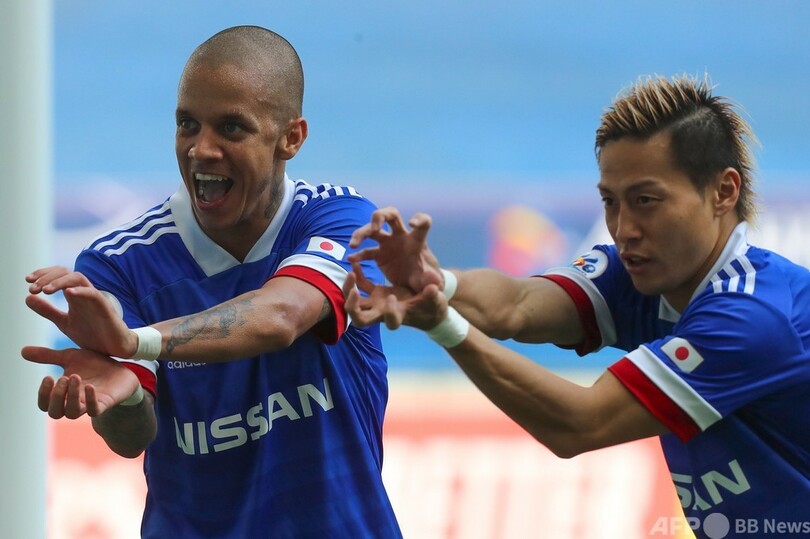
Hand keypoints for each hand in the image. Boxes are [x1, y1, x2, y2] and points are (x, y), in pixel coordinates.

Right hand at [21, 346, 141, 418]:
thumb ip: (49, 356)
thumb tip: (23, 351)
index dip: (43, 394)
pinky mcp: (105, 404)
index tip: (48, 377)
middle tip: (63, 378)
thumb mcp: (70, 357)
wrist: (122, 368)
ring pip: (72, 413)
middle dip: (56, 396)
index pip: (45, 404)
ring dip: (70, 396)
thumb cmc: (94, 366)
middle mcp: (74, 403)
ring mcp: (89, 405)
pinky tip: (89, 386)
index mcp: (63, 394)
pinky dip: (90, 400)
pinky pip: (94, 410)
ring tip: (75, 377)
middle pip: (55, 413)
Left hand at [26, 267, 137, 357]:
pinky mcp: (105, 307)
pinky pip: (93, 294)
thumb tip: (28, 297)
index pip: (59, 275)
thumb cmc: (92, 335)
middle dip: (47, 277)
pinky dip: (81, 291)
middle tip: (32, 288)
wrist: (113, 350)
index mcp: (74, 296)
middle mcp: (84, 293)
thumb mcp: (64, 322)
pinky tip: (68, 292)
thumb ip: (47, 311)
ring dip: (60, 281)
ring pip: (78, 278)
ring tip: (45, 290)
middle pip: (66, 273)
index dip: (43, 274)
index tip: (28, 281)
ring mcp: (95, 299)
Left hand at [343, 262, 447, 330]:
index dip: (388, 312)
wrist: (426, 308)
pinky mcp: (376, 293)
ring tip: (351, 273)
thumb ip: (433, 295)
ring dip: (348, 290)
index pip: (390, 322)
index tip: (392, 297)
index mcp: (399, 316)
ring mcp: (377, 303)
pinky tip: (356, 262)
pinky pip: (361, 286)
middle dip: (352, 308)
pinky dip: (356, 276)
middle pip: (360, 319)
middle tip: (354, 292)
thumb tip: (433, 288)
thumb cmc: (432, 307)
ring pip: (354, 303)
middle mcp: (383, 313)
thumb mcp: (436, 300)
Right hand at [349, 207, 442, 292]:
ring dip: (362, 233)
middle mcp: (401, 236)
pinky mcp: (379, 255)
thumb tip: (435, 282)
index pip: (423, 222)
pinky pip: (366, 252)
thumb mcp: (430, 280)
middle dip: (381, 216)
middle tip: (374, 227)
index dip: (419, 219)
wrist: (416, 284)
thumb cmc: (426, 277)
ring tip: (353, 244)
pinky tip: (351, 259)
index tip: (412, 224)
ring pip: (372, 230)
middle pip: (391, 215)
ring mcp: (388, 243)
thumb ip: (431, 279)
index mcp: (417, 240)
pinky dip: (358, 255)